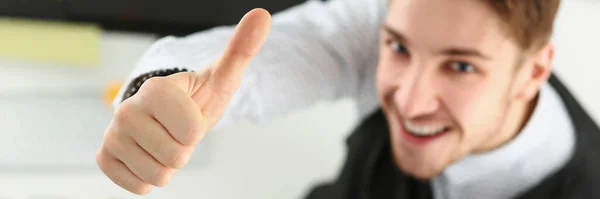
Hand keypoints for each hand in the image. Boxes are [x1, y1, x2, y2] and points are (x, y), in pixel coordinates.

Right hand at [96, 8, 271, 194]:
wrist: (165, 113)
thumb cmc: (195, 97)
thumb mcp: (221, 77)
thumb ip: (241, 49)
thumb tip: (262, 16)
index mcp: (156, 90)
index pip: (192, 133)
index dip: (197, 129)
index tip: (189, 115)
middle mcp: (126, 110)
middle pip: (176, 157)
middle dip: (184, 149)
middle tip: (176, 131)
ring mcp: (113, 134)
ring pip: (159, 175)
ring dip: (168, 164)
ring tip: (164, 142)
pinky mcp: (105, 156)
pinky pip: (138, 186)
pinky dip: (149, 177)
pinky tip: (148, 154)